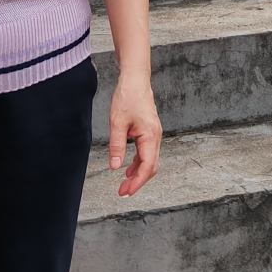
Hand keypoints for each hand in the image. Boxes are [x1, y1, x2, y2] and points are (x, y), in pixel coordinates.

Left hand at [108, 74, 160, 196]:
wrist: (135, 79)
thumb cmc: (128, 96)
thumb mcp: (117, 122)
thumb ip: (117, 146)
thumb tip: (116, 167)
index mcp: (150, 136)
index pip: (147, 166)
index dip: (138, 182)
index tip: (126, 192)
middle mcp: (155, 136)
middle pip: (151, 166)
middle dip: (138, 181)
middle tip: (122, 192)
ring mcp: (153, 133)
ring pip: (149, 160)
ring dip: (138, 173)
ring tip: (124, 183)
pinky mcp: (149, 130)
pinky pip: (146, 152)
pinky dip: (138, 162)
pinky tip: (128, 167)